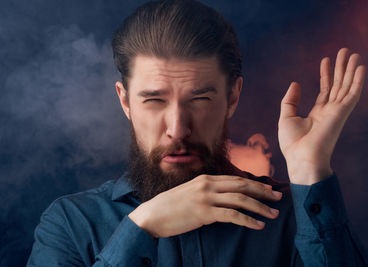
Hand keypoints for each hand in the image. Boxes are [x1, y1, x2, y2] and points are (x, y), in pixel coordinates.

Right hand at [128, 174, 282, 237]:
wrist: (151, 215)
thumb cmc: (170, 206)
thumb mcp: (190, 193)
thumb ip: (207, 192)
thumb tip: (224, 198)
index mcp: (205, 178)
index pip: (236, 179)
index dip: (255, 183)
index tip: (269, 189)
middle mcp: (208, 185)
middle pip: (242, 186)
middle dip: (263, 192)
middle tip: (278, 198)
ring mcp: (206, 198)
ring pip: (240, 200)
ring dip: (260, 208)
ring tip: (272, 215)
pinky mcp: (204, 213)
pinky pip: (231, 216)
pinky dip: (247, 220)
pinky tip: (257, 226)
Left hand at [278, 48, 365, 184]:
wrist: (301, 157)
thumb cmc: (292, 143)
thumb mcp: (287, 117)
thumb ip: (291, 100)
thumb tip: (295, 83)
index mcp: (317, 114)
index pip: (325, 90)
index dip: (326, 75)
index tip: (326, 60)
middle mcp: (329, 112)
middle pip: (337, 85)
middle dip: (340, 68)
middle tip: (344, 51)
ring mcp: (337, 112)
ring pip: (345, 86)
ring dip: (349, 70)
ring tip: (352, 53)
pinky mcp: (342, 113)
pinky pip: (352, 93)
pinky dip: (357, 80)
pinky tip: (359, 67)